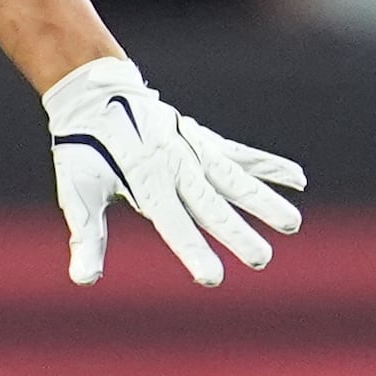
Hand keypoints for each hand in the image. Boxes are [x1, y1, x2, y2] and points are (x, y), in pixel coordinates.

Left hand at [43, 56, 305, 287]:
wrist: (94, 95)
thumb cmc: (82, 151)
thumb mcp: (77, 194)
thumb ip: (87, 238)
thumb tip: (83, 281)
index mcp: (146, 183)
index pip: (174, 225)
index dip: (194, 252)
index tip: (212, 278)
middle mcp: (176, 166)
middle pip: (212, 206)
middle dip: (237, 233)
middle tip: (262, 259)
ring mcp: (193, 150)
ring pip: (234, 179)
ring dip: (264, 200)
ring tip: (292, 224)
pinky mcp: (202, 140)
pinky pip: (240, 154)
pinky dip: (269, 165)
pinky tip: (298, 180)